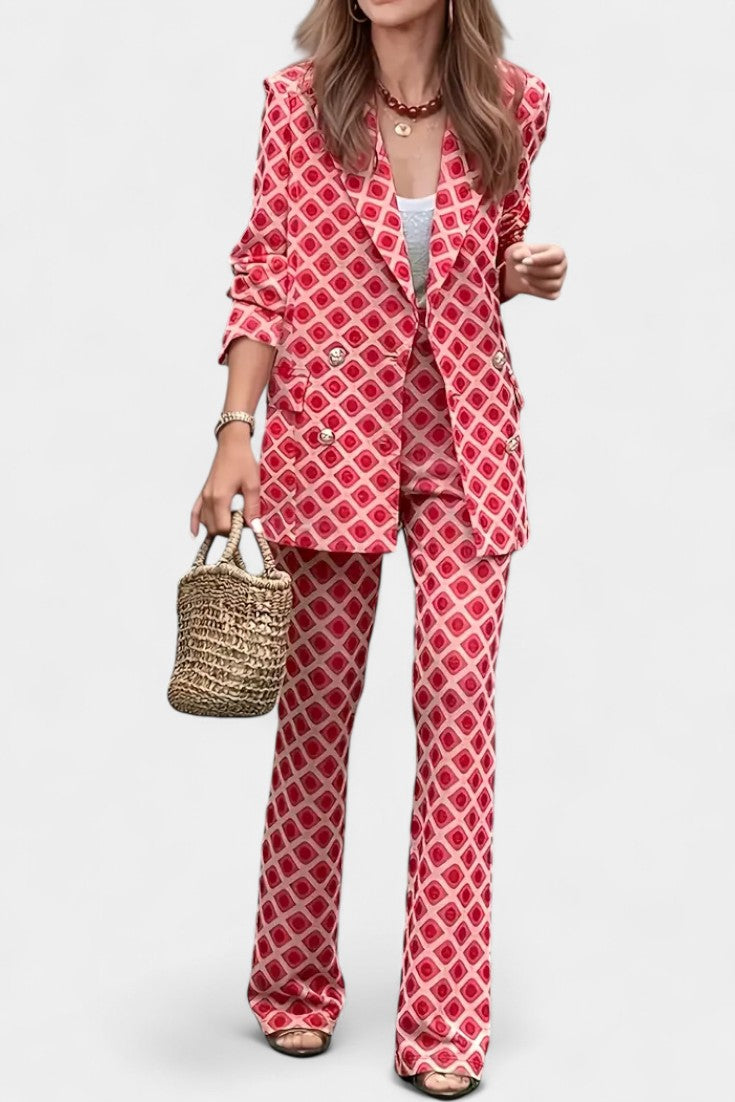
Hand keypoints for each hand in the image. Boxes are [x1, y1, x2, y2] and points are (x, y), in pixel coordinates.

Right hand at [190, 422, 260, 536]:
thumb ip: (253, 508)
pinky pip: (195, 511)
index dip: (236, 531)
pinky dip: (195, 523)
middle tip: (243, 521)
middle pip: (214, 528)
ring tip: (233, 519)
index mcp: (220, 498)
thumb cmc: (243, 461)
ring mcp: (204, 496)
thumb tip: (255, 528)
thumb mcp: (253, 485)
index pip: (223, 528)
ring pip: (205, 522)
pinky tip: (195, 534)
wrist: (232, 444)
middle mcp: (208, 498)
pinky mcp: (203, 492)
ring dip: (218, 527)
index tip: (248, 524)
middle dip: (228, 530)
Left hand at [502, 242, 566, 299]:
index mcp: (558, 252)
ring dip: (535, 281)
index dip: (541, 259)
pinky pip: (549, 295)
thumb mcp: (516, 250)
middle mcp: (562, 266)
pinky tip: (527, 283)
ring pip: (553, 285)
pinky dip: (536, 290)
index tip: (524, 261)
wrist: (517, 272)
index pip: (556, 256)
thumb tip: (525, 255)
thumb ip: (520, 251)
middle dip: (534, 271)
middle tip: (517, 268)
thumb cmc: (519, 257)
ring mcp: (560, 280)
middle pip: (555, 271)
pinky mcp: (555, 293)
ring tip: (522, 275)